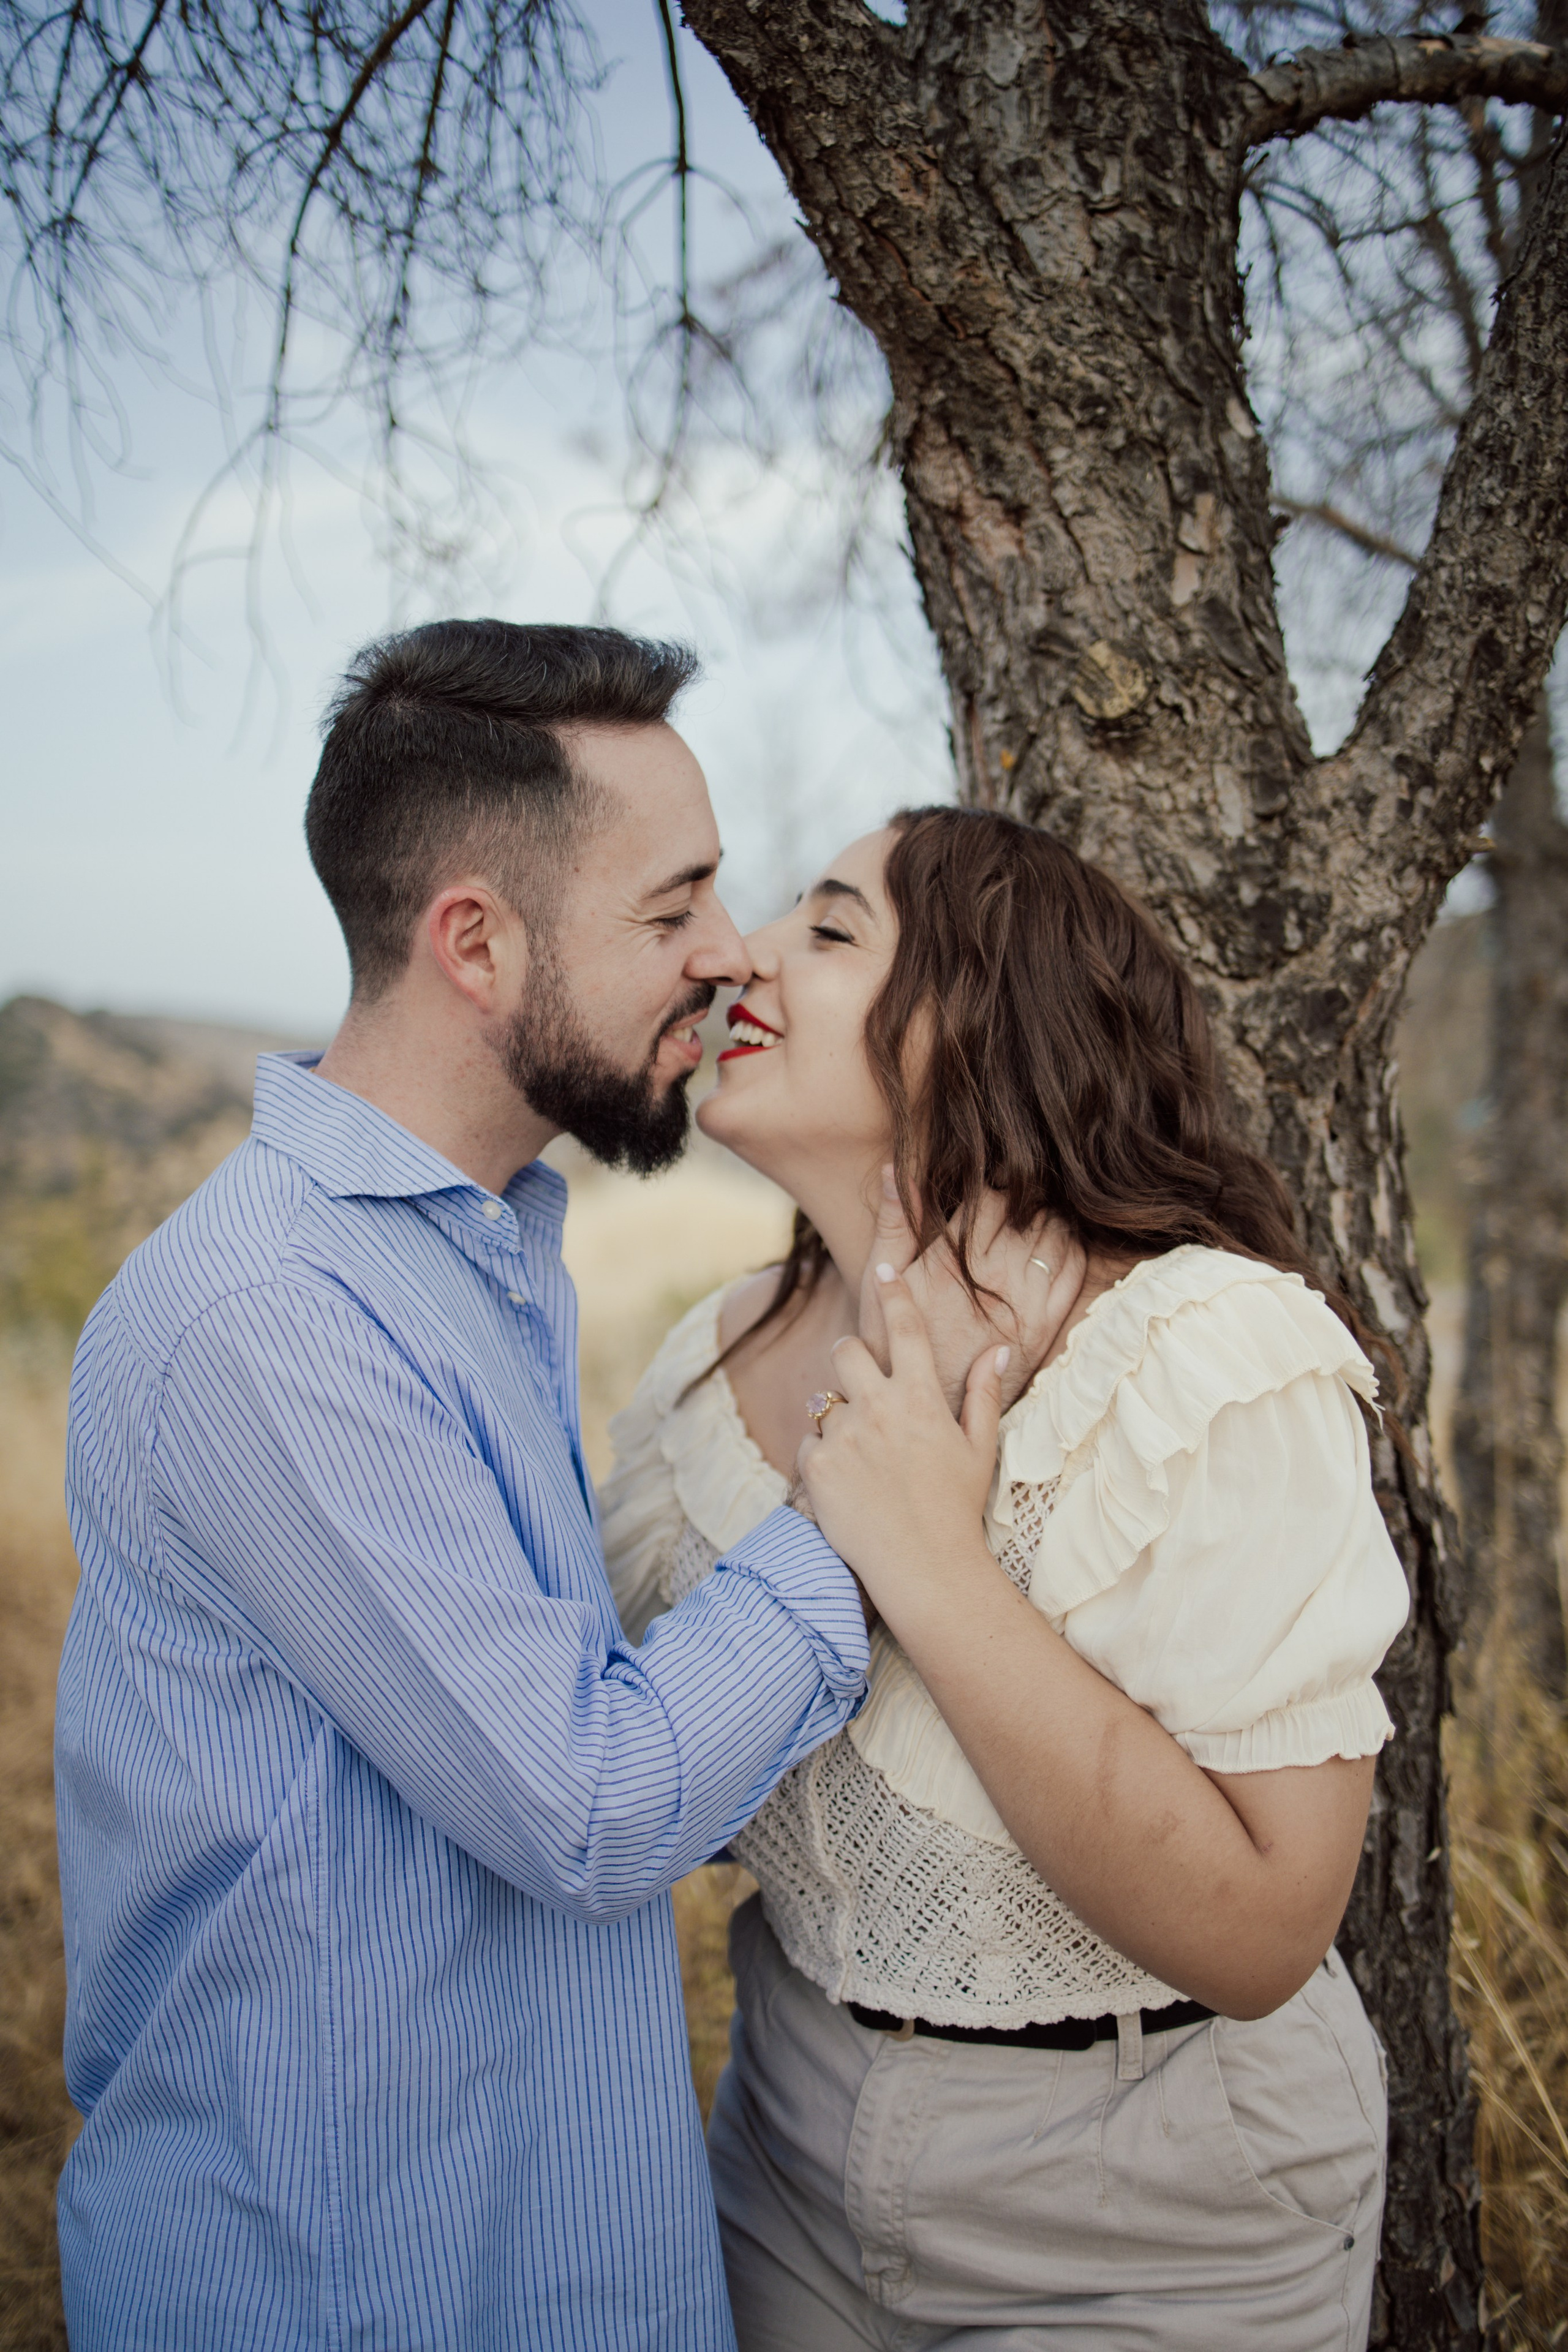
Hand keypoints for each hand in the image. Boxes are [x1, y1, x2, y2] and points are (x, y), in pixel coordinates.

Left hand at [798, 1265, 1006, 1616]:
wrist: (925, 1568)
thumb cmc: (957, 1507)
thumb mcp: (979, 1449)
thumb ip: (982, 1393)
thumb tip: (996, 1348)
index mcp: (921, 1398)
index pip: (905, 1328)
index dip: (893, 1292)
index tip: (883, 1268)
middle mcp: (879, 1408)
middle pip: (846, 1350)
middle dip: (851, 1360)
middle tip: (864, 1388)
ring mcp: (845, 1437)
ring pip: (826, 1404)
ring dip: (840, 1421)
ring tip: (866, 1461)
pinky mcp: (817, 1467)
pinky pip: (809, 1444)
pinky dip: (823, 1458)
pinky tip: (848, 1485)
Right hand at [858, 1168, 1086, 1411]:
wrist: (923, 1405)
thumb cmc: (892, 1340)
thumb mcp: (881, 1278)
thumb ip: (895, 1223)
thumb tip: (893, 1168)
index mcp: (951, 1260)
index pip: (990, 1196)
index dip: (993, 1186)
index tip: (990, 1187)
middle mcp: (992, 1276)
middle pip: (1027, 1212)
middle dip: (1026, 1198)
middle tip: (1020, 1195)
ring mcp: (1023, 1303)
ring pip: (1054, 1237)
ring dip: (1050, 1219)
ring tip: (1038, 1215)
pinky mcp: (1043, 1329)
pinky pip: (1071, 1275)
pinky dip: (1072, 1250)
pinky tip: (1060, 1244)